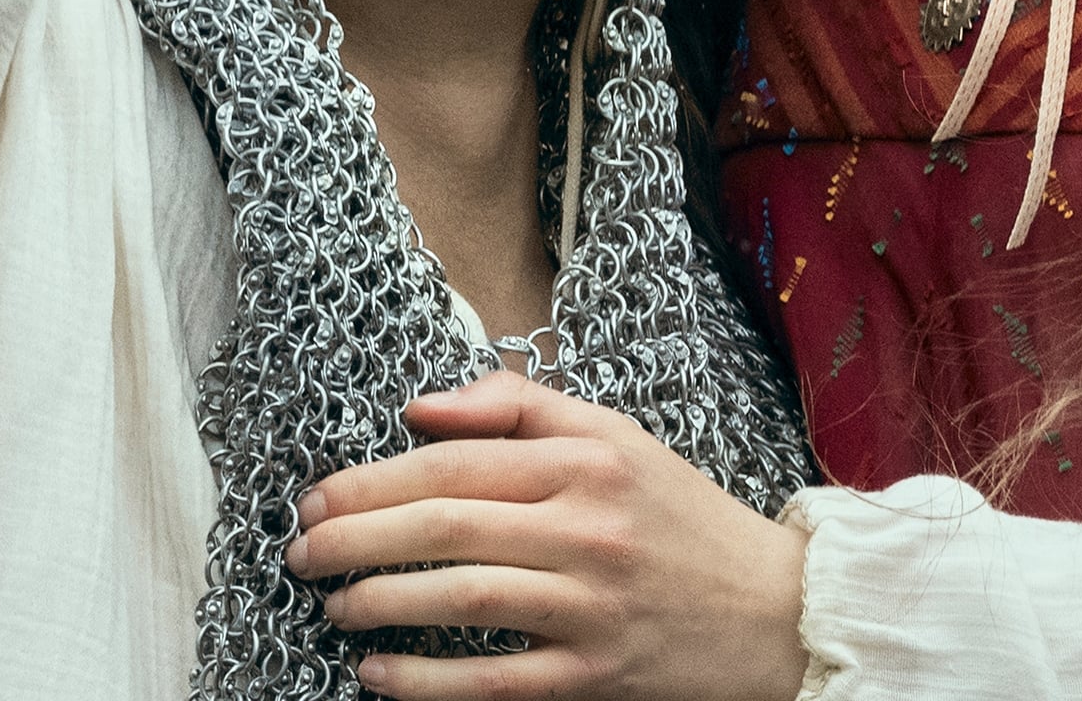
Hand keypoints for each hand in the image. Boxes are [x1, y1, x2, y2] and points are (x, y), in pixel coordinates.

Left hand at [285, 371, 809, 700]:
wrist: (778, 612)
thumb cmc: (683, 520)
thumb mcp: (616, 437)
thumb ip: (519, 409)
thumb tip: (420, 408)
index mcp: (587, 461)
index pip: (453, 462)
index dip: (370, 480)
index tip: (317, 498)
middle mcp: (587, 528)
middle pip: (443, 524)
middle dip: (353, 538)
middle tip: (303, 552)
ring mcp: (591, 607)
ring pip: (459, 598)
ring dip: (377, 602)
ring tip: (332, 604)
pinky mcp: (595, 677)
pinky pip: (492, 683)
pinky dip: (424, 680)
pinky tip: (377, 672)